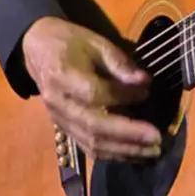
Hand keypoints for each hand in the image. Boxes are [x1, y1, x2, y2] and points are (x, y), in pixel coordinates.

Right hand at [20, 17, 161, 160]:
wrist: (38, 51)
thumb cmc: (69, 43)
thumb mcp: (95, 42)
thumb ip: (119, 62)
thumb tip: (145, 82)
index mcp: (62, 75)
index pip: (94, 93)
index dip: (122, 95)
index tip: (147, 91)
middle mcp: (58, 103)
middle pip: (93, 126)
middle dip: (127, 135)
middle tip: (156, 137)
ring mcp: (59, 120)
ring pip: (91, 143)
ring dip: (124, 150)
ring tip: (151, 150)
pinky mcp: (64, 130)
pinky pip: (87, 148)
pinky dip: (112, 153)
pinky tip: (134, 153)